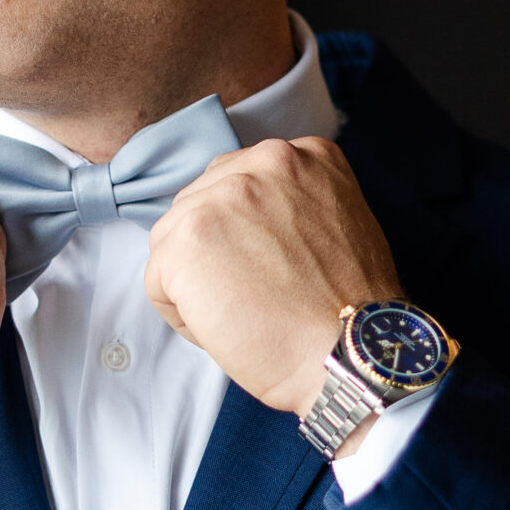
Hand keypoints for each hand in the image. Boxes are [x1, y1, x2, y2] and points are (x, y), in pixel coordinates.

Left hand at [144, 138, 403, 431]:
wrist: (351, 354)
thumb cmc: (350, 312)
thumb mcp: (341, 223)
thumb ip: (294, 204)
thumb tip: (246, 224)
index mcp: (306, 155)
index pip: (240, 182)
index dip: (245, 234)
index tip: (269, 267)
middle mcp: (263, 161)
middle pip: (201, 203)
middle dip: (215, 252)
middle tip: (255, 295)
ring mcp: (220, 196)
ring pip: (174, 241)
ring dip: (198, 283)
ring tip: (245, 314)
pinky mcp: (186, 240)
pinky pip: (158, 281)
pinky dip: (183, 316)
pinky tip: (227, 330)